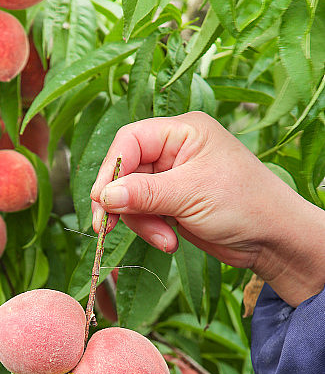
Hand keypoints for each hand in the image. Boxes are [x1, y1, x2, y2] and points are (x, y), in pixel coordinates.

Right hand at [90, 111, 324, 306]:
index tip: (101, 200)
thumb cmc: (243, 204)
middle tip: (107, 228)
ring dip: (141, 223)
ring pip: (132, 198)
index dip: (111, 170)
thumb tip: (104, 196)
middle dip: (123, 203)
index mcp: (182, 132)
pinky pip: (145, 215)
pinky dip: (151, 231)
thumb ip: (144, 194)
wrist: (272, 239)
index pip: (130, 141)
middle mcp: (174, 151)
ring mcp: (172, 179)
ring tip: (166, 240)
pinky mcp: (172, 204)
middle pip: (126, 172)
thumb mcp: (190, 195)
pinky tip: (170, 242)